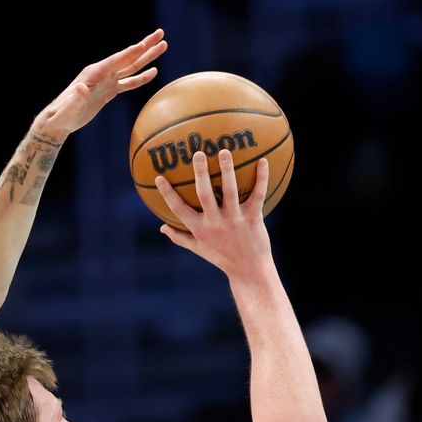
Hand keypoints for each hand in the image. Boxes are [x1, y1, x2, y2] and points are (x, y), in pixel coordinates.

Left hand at [33, 28, 166, 138]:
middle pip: (127, 58)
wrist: (59, 121)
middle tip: (160, 34)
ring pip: (131, 67)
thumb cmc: (62, 115)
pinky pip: (128, 83)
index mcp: (93, 74)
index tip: (143, 45)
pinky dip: (141, 78)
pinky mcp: (109, 91)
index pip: (115, 61)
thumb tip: (83, 88)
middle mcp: (101, 73)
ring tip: (162, 46)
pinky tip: (153, 71)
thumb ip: (76, 98)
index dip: (129, 53)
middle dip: (144, 47)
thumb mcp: (68, 108)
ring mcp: (106, 81)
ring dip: (147, 58)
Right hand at [155, 149, 272, 277]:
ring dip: (227, 170)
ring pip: (230, 191)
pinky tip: (262, 160)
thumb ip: (180, 237)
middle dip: (200, 173)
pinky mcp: (253, 218)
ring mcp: (235, 220)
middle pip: (204, 195)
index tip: (158, 177)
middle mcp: (215, 223)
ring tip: (224, 151)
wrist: (249, 271)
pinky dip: (262, 178)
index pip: (179, 209)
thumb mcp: (199, 249)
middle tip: (198, 154)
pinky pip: (258, 194)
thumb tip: (162, 228)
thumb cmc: (222, 257)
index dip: (167, 194)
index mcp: (200, 230)